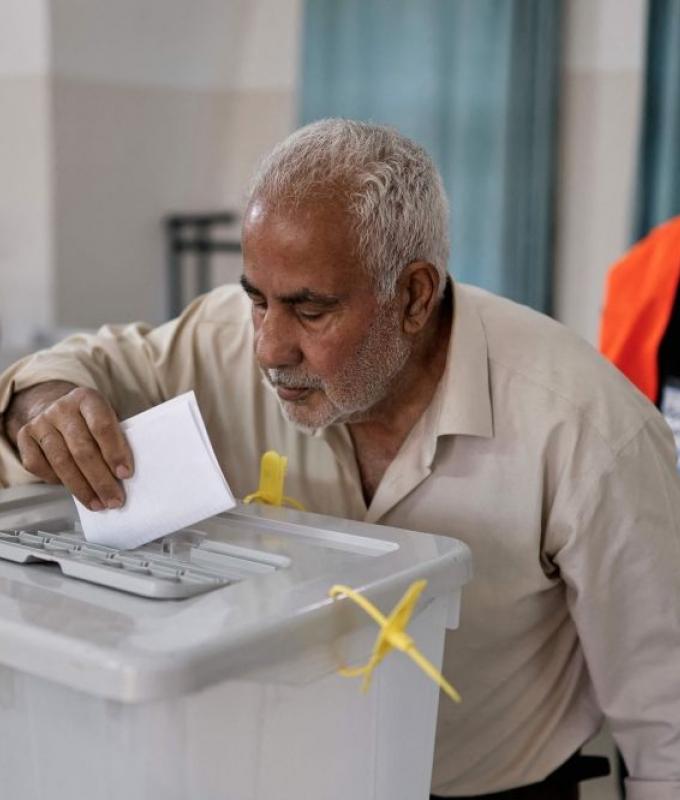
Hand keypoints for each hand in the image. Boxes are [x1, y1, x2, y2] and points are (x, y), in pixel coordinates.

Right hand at [12, 385, 133, 509]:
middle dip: (101, 479)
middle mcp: (61, 408)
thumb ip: (118, 438)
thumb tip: (125, 474)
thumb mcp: (109, 418)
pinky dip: (57, 482)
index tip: (125, 474)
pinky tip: (75, 490)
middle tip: (114, 499)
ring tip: (98, 503)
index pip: (102, 426)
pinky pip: (39, 466)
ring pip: (61, 461)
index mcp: (87, 398)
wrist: (59, 409)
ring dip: (82, 488)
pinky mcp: (25, 436)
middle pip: (82, 449)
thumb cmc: (91, 420)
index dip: (114, 452)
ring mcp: (41, 422)